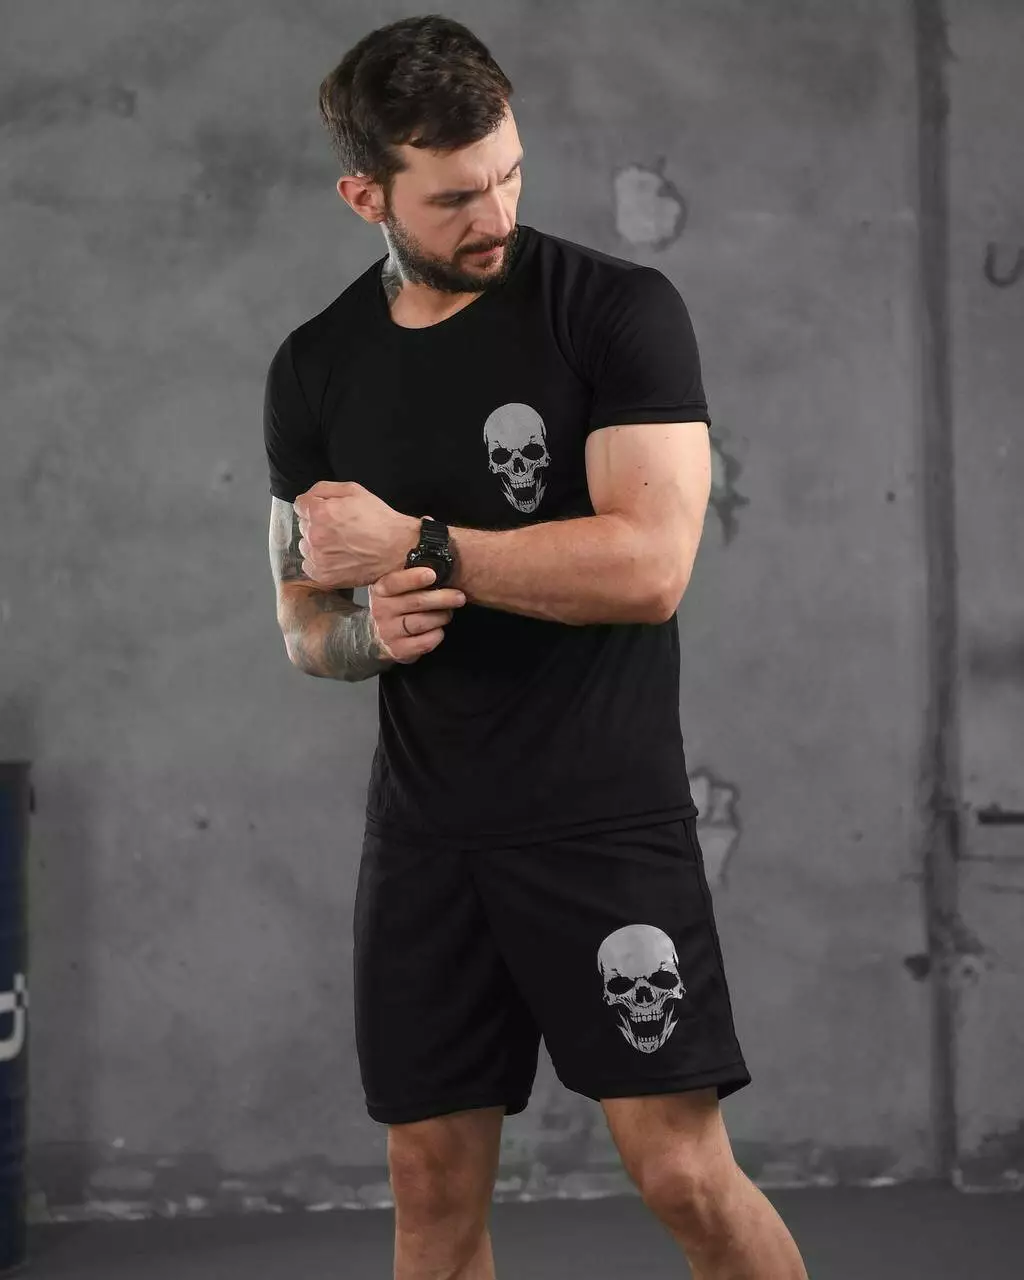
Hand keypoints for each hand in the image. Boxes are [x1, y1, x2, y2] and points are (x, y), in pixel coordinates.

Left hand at [293, 481, 418, 588]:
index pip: (300, 506)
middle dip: (317, 524)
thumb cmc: (379, 519)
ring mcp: (318, 558)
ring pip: (305, 546)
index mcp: (320, 512)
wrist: (398, 549)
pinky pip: (309, 566)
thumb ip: (323, 489)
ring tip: (340, 544)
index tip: (329, 512)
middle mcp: (315, 536)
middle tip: (340, 529)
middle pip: (303, 526)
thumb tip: (306, 497)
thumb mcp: (354, 490)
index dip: (316, 506)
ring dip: (317, 544)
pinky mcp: (324, 575)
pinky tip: (337, 557)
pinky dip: (320, 562)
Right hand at [368, 566, 466, 664]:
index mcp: (381, 590)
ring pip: (421, 623)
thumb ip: (412, 577)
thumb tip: (442, 566)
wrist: (381, 634)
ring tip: (449, 612)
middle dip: (441, 598)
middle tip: (459, 596)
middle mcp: (381, 611)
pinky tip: (439, 629)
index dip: (413, 578)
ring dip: (441, 617)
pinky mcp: (399, 650)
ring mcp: (389, 632)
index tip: (432, 574)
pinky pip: (424, 642)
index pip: (394, 583)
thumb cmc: (397, 603)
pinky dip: (437, 635)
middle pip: (415, 602)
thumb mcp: (397, 587)